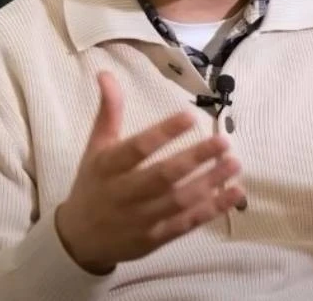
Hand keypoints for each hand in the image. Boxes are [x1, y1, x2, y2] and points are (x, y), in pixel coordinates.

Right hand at [54, 71, 244, 273]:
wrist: (78, 239)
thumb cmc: (93, 184)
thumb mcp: (95, 148)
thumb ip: (108, 112)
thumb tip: (106, 73)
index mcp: (107, 168)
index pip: (136, 149)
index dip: (163, 133)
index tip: (191, 116)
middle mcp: (123, 194)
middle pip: (162, 177)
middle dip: (194, 159)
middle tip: (223, 142)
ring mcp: (140, 220)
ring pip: (179, 201)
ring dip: (209, 182)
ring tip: (234, 162)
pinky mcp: (155, 238)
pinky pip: (186, 224)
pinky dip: (212, 209)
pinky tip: (235, 192)